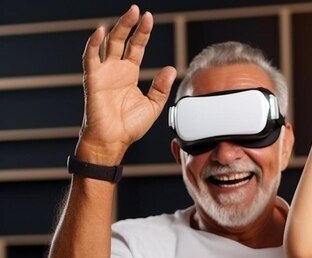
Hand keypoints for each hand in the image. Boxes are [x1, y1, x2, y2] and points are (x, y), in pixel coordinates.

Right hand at [77, 5, 176, 163]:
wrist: (113, 141)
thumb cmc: (129, 127)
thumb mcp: (153, 106)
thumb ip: (161, 87)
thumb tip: (171, 69)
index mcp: (129, 74)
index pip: (136, 47)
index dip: (142, 33)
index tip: (149, 18)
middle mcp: (116, 70)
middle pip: (122, 40)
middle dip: (131, 25)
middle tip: (139, 10)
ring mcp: (104, 73)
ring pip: (109, 44)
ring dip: (117, 27)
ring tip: (129, 14)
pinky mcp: (93, 79)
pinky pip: (91, 58)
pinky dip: (94, 44)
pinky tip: (100, 31)